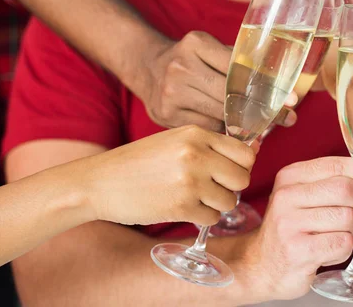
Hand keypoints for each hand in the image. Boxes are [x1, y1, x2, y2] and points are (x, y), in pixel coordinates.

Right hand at [83, 125, 255, 225]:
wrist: (100, 181)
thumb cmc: (139, 161)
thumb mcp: (175, 141)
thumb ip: (209, 146)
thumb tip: (253, 152)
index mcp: (196, 134)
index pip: (246, 152)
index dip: (242, 165)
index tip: (229, 171)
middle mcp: (197, 154)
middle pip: (243, 178)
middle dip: (231, 187)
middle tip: (213, 187)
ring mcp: (190, 181)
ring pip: (229, 200)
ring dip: (216, 204)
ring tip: (195, 197)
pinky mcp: (181, 207)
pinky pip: (212, 218)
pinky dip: (203, 217)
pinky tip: (184, 207)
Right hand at [141, 31, 296, 131]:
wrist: (147, 68)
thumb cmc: (190, 58)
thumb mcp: (210, 47)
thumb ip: (239, 61)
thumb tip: (282, 90)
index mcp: (196, 44)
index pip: (240, 68)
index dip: (268, 87)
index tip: (292, 100)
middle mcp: (182, 67)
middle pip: (232, 96)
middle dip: (264, 110)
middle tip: (288, 118)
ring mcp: (171, 93)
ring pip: (220, 116)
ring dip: (246, 125)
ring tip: (265, 127)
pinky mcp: (165, 115)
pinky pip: (205, 128)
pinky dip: (223, 131)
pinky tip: (236, 132)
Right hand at [240, 156, 352, 300]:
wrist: (261, 264)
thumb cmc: (293, 227)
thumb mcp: (304, 195)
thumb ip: (333, 181)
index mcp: (291, 176)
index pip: (338, 164)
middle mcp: (287, 195)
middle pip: (346, 189)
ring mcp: (290, 223)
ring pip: (347, 218)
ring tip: (335, 236)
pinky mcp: (297, 250)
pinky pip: (342, 244)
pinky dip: (344, 249)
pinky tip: (327, 251)